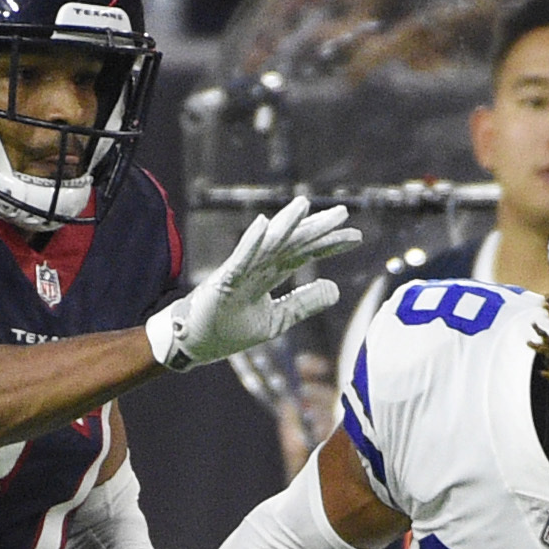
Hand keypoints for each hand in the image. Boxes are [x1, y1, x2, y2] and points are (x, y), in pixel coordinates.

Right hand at [145, 198, 360, 370]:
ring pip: (268, 244)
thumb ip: (304, 303)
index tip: (355, 236)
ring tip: (304, 205)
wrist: (193, 343)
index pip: (304, 254)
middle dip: (316, 229)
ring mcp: (240, 271)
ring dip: (286, 224)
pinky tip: (264, 224)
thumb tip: (336, 288)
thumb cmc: (228, 329)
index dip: (329, 245)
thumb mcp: (276, 320)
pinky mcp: (223, 281)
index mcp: (270, 274)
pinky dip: (252, 242)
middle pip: (292, 243)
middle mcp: (258, 267)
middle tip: (343, 213)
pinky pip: (240, 259)